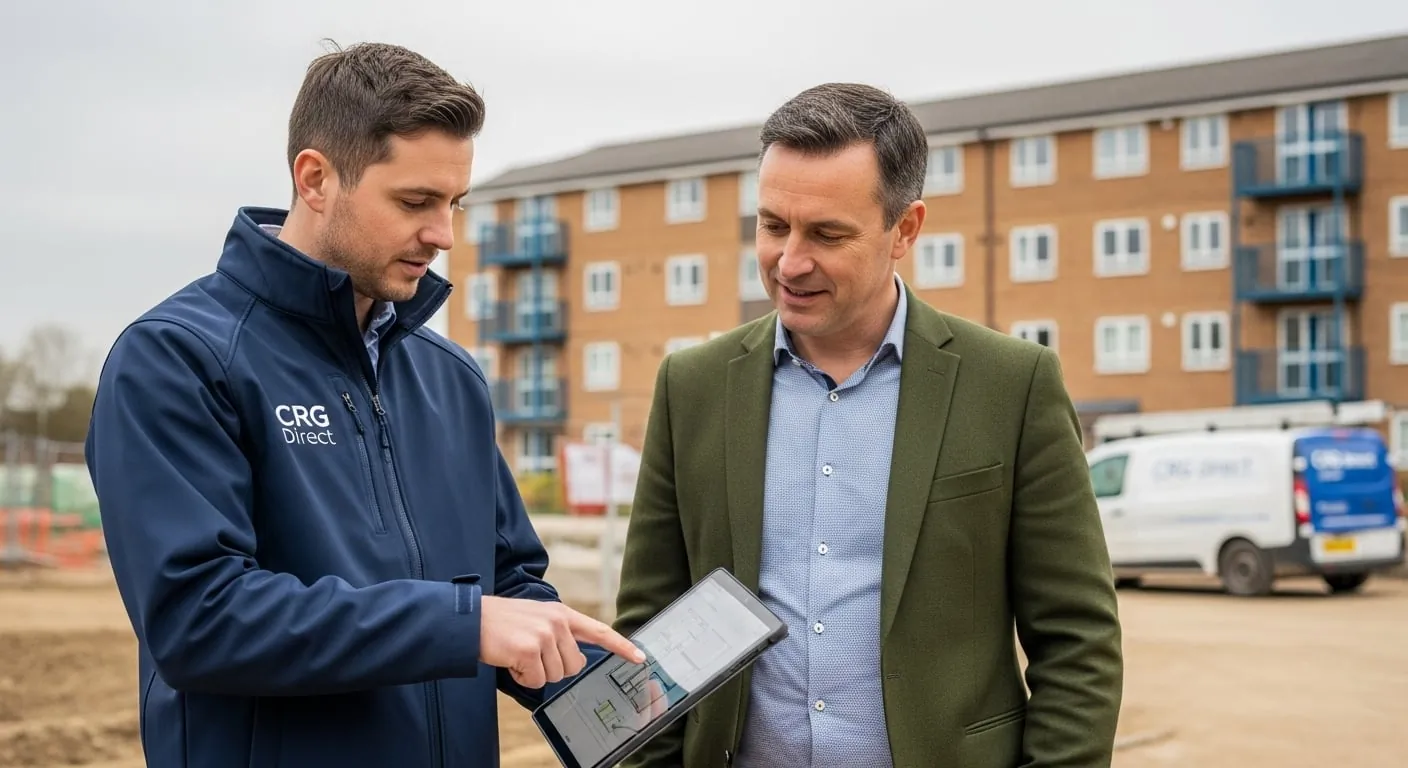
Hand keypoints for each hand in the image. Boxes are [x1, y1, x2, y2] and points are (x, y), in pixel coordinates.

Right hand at [479, 596, 645, 688]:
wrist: (470, 620)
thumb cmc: (502, 624)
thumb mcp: (536, 619)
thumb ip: (559, 634)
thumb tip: (576, 661)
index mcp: (561, 613)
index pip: (599, 630)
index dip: (621, 646)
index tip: (639, 657)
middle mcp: (557, 622)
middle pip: (574, 665)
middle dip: (552, 668)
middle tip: (530, 654)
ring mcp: (544, 634)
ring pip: (555, 675)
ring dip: (534, 673)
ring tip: (517, 654)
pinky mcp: (529, 649)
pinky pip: (535, 680)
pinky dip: (521, 677)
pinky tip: (510, 660)